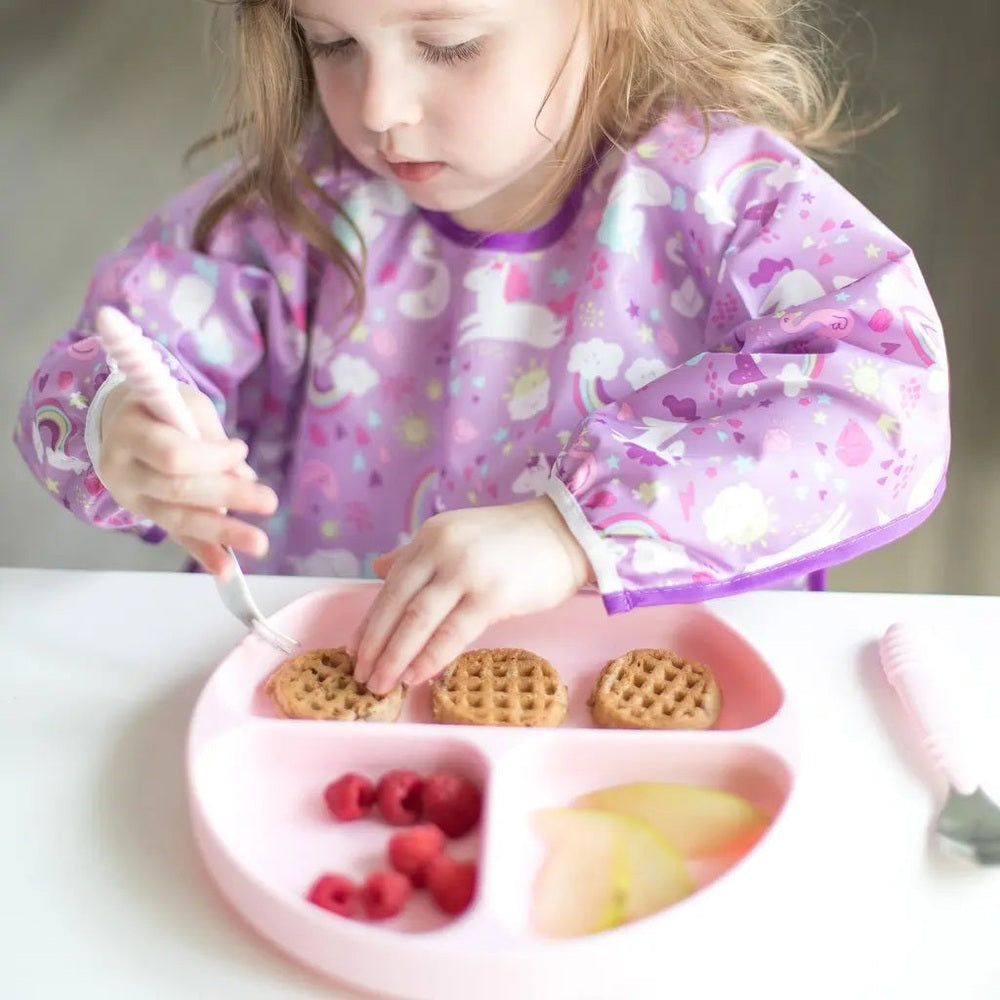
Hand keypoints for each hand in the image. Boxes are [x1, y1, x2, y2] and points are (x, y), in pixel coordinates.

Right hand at [98, 382, 277, 574]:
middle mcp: (122, 470)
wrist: (121, 420)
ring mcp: (131, 497)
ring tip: (259, 544)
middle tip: (269, 502)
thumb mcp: (186, 405)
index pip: (173, 455)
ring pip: (178, 519)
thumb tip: (244, 476)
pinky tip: (226, 570)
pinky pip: (176, 535)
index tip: (240, 449)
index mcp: (130, 432)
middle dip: (228, 497)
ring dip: (223, 533)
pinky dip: (203, 552)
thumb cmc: (160, 407)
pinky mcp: (145, 514)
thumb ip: (212, 439)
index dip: (212, 458)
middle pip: (178, 490)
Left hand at [353, 496, 593, 694]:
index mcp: (430, 537)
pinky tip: (416, 676)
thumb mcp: (457, 535)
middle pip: (397, 605)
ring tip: (382, 684)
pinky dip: (430, 658)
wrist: (568, 532)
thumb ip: (417, 554)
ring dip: (395, 657)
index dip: (370, 621)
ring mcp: (466, 572)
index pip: (390, 584)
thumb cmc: (514, 541)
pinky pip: (452, 634)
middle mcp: (442, 550)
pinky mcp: (492, 596)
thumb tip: (378, 568)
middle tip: (361, 676)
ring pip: (417, 621)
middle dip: (374, 645)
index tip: (355, 650)